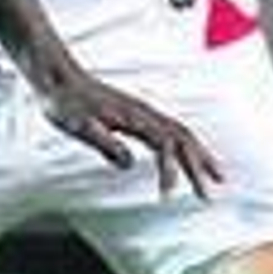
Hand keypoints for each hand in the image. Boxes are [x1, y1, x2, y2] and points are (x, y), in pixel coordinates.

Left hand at [35, 65, 223, 199]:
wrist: (56, 77)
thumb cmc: (64, 102)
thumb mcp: (78, 126)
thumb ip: (104, 143)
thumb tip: (129, 164)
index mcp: (133, 117)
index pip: (164, 145)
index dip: (170, 170)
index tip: (166, 196)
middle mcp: (144, 113)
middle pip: (183, 138)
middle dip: (200, 166)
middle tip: (210, 195)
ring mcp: (142, 113)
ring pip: (181, 134)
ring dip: (200, 156)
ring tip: (216, 177)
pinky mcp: (136, 116)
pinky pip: (170, 132)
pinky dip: (185, 147)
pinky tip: (186, 161)